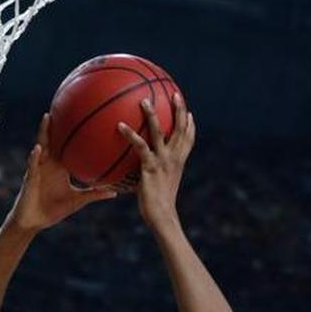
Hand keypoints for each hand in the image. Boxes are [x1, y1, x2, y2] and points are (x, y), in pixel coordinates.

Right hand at [9, 114, 117, 231]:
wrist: (34, 222)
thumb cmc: (53, 210)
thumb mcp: (78, 200)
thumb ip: (94, 194)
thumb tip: (115, 192)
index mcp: (60, 165)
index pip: (68, 143)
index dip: (74, 130)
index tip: (84, 114)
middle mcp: (49, 163)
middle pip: (54, 138)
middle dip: (58, 122)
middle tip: (65, 103)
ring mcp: (38, 168)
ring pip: (41, 146)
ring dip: (44, 132)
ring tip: (48, 116)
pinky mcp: (30, 178)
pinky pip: (32, 165)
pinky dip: (34, 157)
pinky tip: (38, 149)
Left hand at [117, 93, 193, 229]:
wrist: (162, 217)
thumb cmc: (159, 207)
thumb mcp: (160, 188)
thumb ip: (154, 176)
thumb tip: (143, 175)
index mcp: (179, 162)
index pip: (189, 140)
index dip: (190, 125)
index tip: (189, 113)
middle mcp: (174, 158)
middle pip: (180, 129)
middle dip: (180, 110)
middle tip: (175, 94)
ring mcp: (163, 161)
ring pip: (160, 131)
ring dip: (152, 114)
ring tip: (144, 100)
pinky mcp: (150, 166)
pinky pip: (140, 146)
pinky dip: (130, 135)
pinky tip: (119, 126)